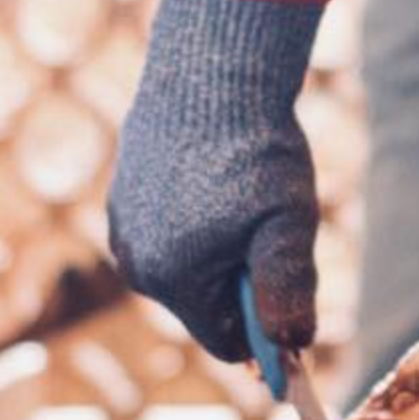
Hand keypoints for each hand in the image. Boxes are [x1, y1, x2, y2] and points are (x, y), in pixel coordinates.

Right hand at [107, 0, 329, 360]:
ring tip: (241, 197)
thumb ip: (286, 293)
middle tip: (270, 229)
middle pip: (207, 307)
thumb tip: (292, 347)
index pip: (228, 344)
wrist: (208, 73)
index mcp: (174, 279)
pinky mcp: (121, 199)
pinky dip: (196, 222)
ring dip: (221, 252)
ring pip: (188, 270)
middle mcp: (137, 264)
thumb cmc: (253, 151)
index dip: (266, 334)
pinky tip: (214, 178)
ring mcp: (123, 230)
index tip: (296, 310)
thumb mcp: (286, 226)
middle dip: (242, 284)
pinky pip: (169, 235)